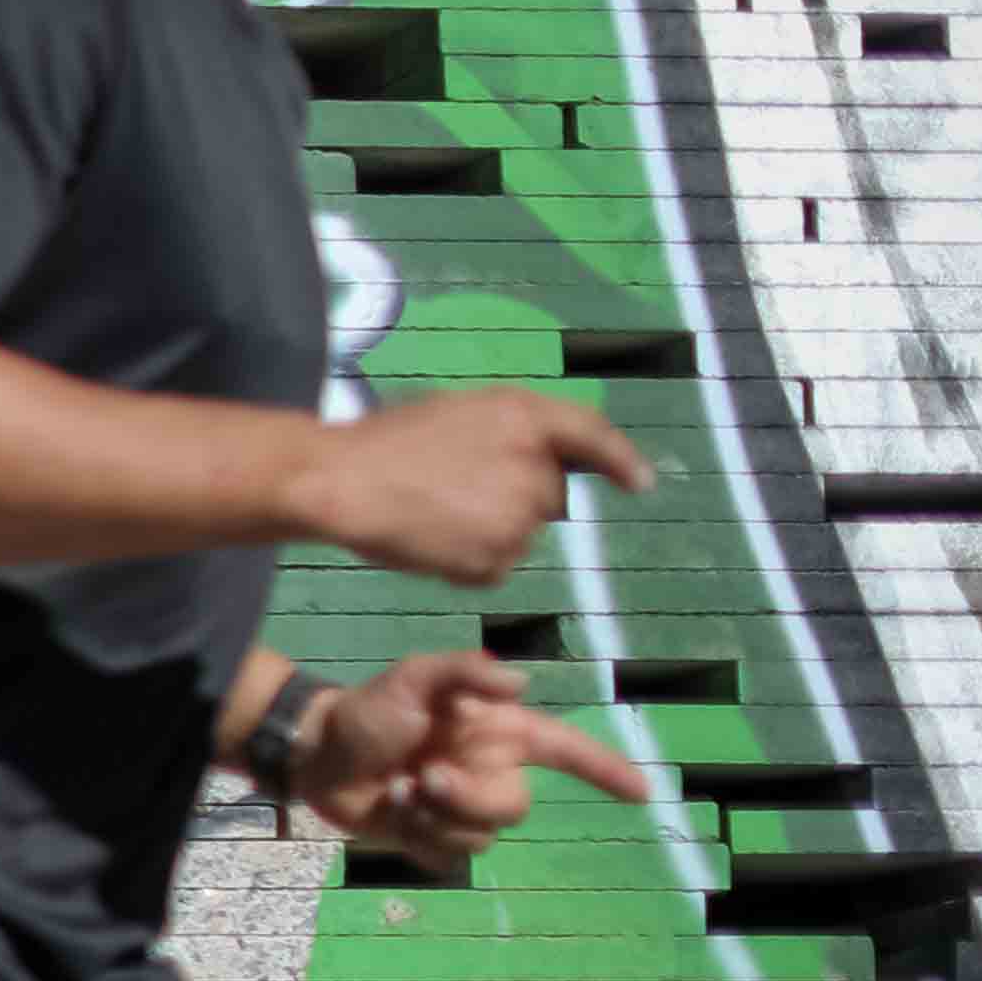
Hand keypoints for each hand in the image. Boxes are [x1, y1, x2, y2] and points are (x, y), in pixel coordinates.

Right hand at [288, 388, 650, 588]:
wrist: (341, 482)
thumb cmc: (386, 442)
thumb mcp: (458, 412)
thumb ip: (509, 432)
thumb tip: (542, 463)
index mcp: (523, 416)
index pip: (592, 436)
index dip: (621, 460)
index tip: (641, 484)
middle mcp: (534, 465)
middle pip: (550, 496)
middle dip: (518, 499)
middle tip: (456, 493)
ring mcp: (518, 516)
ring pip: (520, 535)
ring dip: (489, 534)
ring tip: (433, 517)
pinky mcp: (496, 558)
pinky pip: (494, 568)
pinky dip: (469, 563)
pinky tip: (430, 543)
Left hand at [290, 650, 650, 869]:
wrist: (316, 752)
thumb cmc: (369, 709)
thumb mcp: (414, 677)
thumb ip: (466, 671)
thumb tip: (522, 683)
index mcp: (498, 734)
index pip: (566, 751)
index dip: (605, 770)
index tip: (644, 792)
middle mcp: (489, 772)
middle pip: (514, 807)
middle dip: (468, 798)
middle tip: (422, 777)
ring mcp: (462, 808)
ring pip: (481, 838)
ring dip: (434, 818)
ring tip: (399, 791)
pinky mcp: (432, 838)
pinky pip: (447, 858)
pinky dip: (417, 839)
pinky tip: (392, 813)